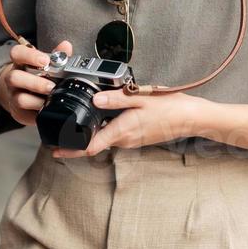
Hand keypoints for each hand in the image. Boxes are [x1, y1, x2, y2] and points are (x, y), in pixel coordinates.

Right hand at [0, 39, 69, 128]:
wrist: (28, 94)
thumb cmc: (40, 75)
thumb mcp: (47, 64)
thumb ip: (57, 55)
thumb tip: (66, 46)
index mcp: (20, 62)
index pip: (17, 53)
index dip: (29, 56)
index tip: (45, 60)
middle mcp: (14, 78)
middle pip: (14, 77)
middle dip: (34, 83)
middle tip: (51, 85)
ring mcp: (14, 95)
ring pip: (18, 98)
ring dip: (36, 100)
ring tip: (51, 99)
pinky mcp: (18, 111)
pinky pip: (24, 114)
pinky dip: (37, 113)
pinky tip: (47, 109)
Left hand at [51, 89, 205, 158]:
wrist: (192, 117)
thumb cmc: (170, 107)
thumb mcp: (142, 98)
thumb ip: (116, 99)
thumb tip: (95, 99)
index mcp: (122, 131)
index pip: (91, 147)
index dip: (71, 150)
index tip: (55, 151)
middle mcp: (125, 140)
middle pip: (94, 145)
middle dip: (76, 143)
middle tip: (57, 139)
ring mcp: (131, 140)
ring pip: (105, 140)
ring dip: (91, 136)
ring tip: (75, 127)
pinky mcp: (137, 137)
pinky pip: (116, 136)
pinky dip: (104, 131)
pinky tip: (102, 119)